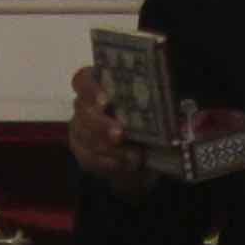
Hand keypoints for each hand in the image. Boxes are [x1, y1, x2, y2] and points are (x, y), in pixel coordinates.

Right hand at [67, 63, 158, 196]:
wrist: (145, 147)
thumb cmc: (148, 116)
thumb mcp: (151, 102)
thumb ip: (150, 96)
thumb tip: (164, 99)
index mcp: (98, 83)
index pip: (83, 80)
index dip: (91, 89)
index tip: (105, 101)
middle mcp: (84, 105)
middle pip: (83, 111)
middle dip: (101, 125)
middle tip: (119, 134)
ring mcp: (80, 129)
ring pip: (85, 137)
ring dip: (110, 148)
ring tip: (134, 155)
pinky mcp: (83, 152)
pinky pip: (90, 158)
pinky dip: (110, 163)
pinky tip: (126, 164)